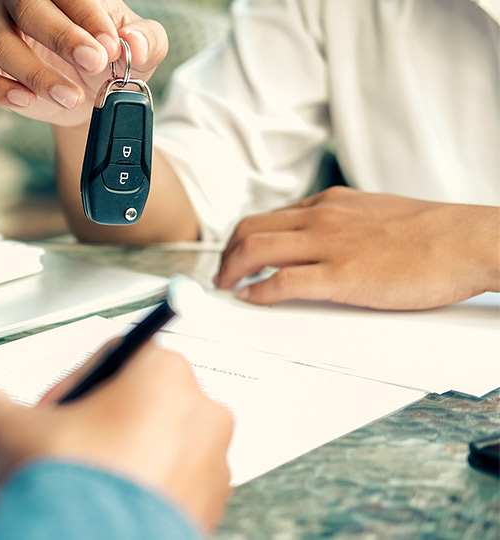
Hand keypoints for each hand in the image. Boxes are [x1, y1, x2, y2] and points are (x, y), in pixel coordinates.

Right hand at [0, 0, 167, 126]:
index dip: (88, 17)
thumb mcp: (142, 49)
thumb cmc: (110, 59)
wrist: (89, 94)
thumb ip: (147, 40)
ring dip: (37, 74)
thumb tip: (133, 43)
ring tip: (71, 96)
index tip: (110, 47)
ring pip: (1, 46)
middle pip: (28, 9)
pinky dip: (1, 91)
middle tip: (94, 64)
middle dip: (62, 38)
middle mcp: (22, 4)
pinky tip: (27, 100)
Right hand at [0, 342, 233, 532]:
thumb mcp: (8, 427)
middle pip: (127, 407)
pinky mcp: (206, 508)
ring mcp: (210, 464)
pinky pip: (159, 489)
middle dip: (79, 433)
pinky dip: (123, 495)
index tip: (47, 415)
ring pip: (143, 451)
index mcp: (165, 374)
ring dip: (97, 466)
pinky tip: (84, 511)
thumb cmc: (73, 488)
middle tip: (48, 455)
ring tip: (56, 491)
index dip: (68, 385)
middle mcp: (200, 413)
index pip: (111, 357)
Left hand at [215, 187, 499, 308]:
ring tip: (226, 289)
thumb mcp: (376, 213)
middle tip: (221, 276)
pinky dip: (256, 291)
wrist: (468, 241)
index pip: (270, 216)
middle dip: (226, 254)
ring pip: (255, 249)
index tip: (235, 254)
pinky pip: (280, 282)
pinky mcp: (340, 276)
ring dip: (231, 271)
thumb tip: (323, 239)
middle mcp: (321, 218)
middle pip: (249, 229)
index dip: (243, 238)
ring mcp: (328, 246)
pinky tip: (250, 299)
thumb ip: (344, 223)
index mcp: (330, 203)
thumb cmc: (433, 233)